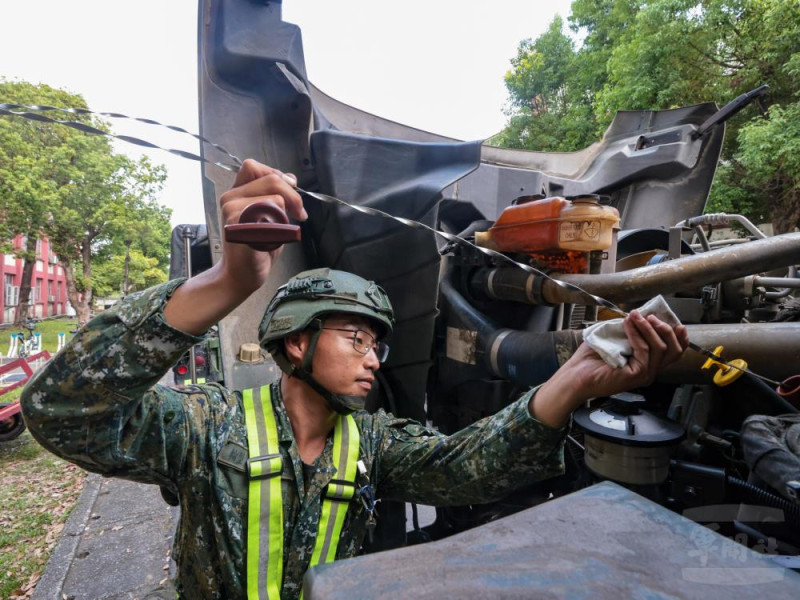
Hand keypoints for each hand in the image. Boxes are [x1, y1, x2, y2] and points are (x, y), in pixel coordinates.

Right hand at [164, 160, 305, 334]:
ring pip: (275, 197)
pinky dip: (280, 226)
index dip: (275, 174)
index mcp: (235, 193)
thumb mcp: (267, 215)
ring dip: (287, 213)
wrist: (241, 275)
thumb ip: (274, 194)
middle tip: (299, 213)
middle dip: (293, 195)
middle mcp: (230, 199)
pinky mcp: (241, 226)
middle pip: (271, 178)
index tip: (289, 192)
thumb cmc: (254, 248)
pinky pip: (272, 215)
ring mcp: (233, 211)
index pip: (254, 167)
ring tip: (284, 230)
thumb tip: (290, 178)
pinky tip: (274, 238)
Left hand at [530, 311, 688, 427]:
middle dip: (665, 329)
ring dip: (648, 327)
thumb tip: (641, 313)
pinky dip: (637, 334)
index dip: (680, 337)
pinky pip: (644, 350)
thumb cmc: (591, 359)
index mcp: (647, 364)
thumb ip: (632, 330)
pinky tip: (628, 324)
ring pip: (660, 348)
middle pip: (673, 350)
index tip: (676, 322)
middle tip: (650, 315)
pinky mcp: (637, 375)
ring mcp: (644, 374)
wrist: (576, 374)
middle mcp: (649, 371)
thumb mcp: (616, 338)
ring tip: (636, 316)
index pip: (674, 352)